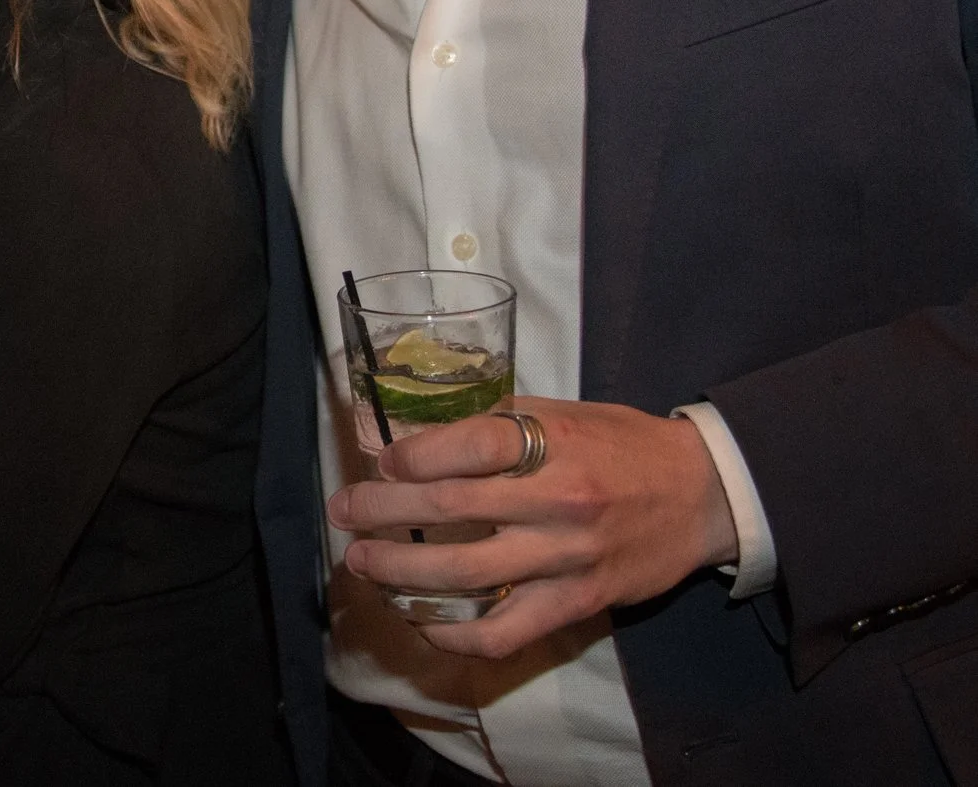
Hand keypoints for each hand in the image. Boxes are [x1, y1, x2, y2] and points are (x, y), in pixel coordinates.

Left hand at [326, 396, 738, 659]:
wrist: (702, 494)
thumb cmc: (620, 444)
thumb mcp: (560, 412)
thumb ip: (495, 426)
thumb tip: (415, 440)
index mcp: (551, 443)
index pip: (463, 449)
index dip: (409, 459)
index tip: (382, 464)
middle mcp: (556, 501)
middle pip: (448, 509)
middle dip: (380, 511)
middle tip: (343, 511)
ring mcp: (565, 558)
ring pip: (464, 575)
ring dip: (399, 572)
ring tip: (361, 564)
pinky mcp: (577, 602)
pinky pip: (504, 631)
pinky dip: (455, 633)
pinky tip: (422, 622)